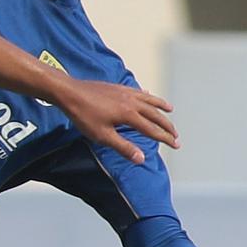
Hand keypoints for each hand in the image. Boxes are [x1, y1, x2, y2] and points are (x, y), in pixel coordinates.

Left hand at [53, 77, 178, 163]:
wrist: (69, 92)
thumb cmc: (83, 115)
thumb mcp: (103, 136)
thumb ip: (124, 147)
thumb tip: (142, 159)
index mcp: (129, 115)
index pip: (152, 129)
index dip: (165, 138)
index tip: (176, 145)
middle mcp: (131, 102)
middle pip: (155, 114)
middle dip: (166, 125)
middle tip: (175, 134)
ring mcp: (124, 92)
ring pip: (148, 99)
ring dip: (160, 105)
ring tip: (170, 110)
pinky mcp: (116, 87)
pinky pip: (137, 91)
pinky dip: (146, 95)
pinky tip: (147, 94)